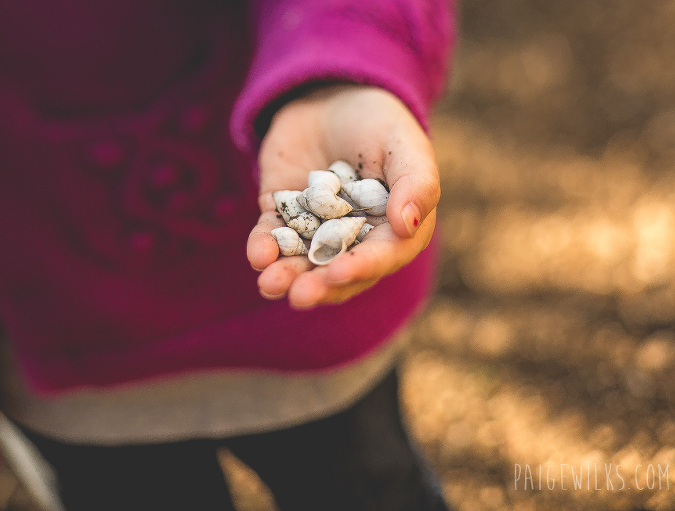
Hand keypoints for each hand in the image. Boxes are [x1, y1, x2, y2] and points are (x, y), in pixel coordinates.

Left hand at [247, 84, 439, 308]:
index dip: (362, 267)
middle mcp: (355, 239)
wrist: (331, 95)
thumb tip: (408, 226)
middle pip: (338, 271)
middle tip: (300, 295)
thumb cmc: (379, 121)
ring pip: (302, 263)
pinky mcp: (282, 216)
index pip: (381, 256)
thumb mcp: (404, 143)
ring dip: (286, 276)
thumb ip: (416, 182)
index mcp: (394, 230)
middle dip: (318, 286)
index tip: (340, 272)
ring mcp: (316, 230)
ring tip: (270, 285)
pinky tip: (258, 255)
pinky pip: (272, 237)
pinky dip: (263, 248)